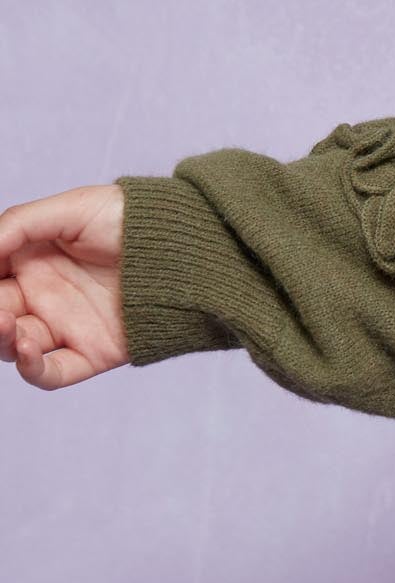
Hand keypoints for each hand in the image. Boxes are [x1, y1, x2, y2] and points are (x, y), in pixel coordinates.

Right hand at [0, 183, 130, 388]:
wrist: (188, 243)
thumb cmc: (133, 217)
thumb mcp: (72, 208)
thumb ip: (18, 225)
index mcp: (33, 261)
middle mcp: (44, 296)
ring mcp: (66, 326)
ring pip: (14, 346)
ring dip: (2, 339)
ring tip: (5, 322)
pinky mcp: (91, 352)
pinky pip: (52, 374)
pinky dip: (32, 370)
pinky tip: (26, 348)